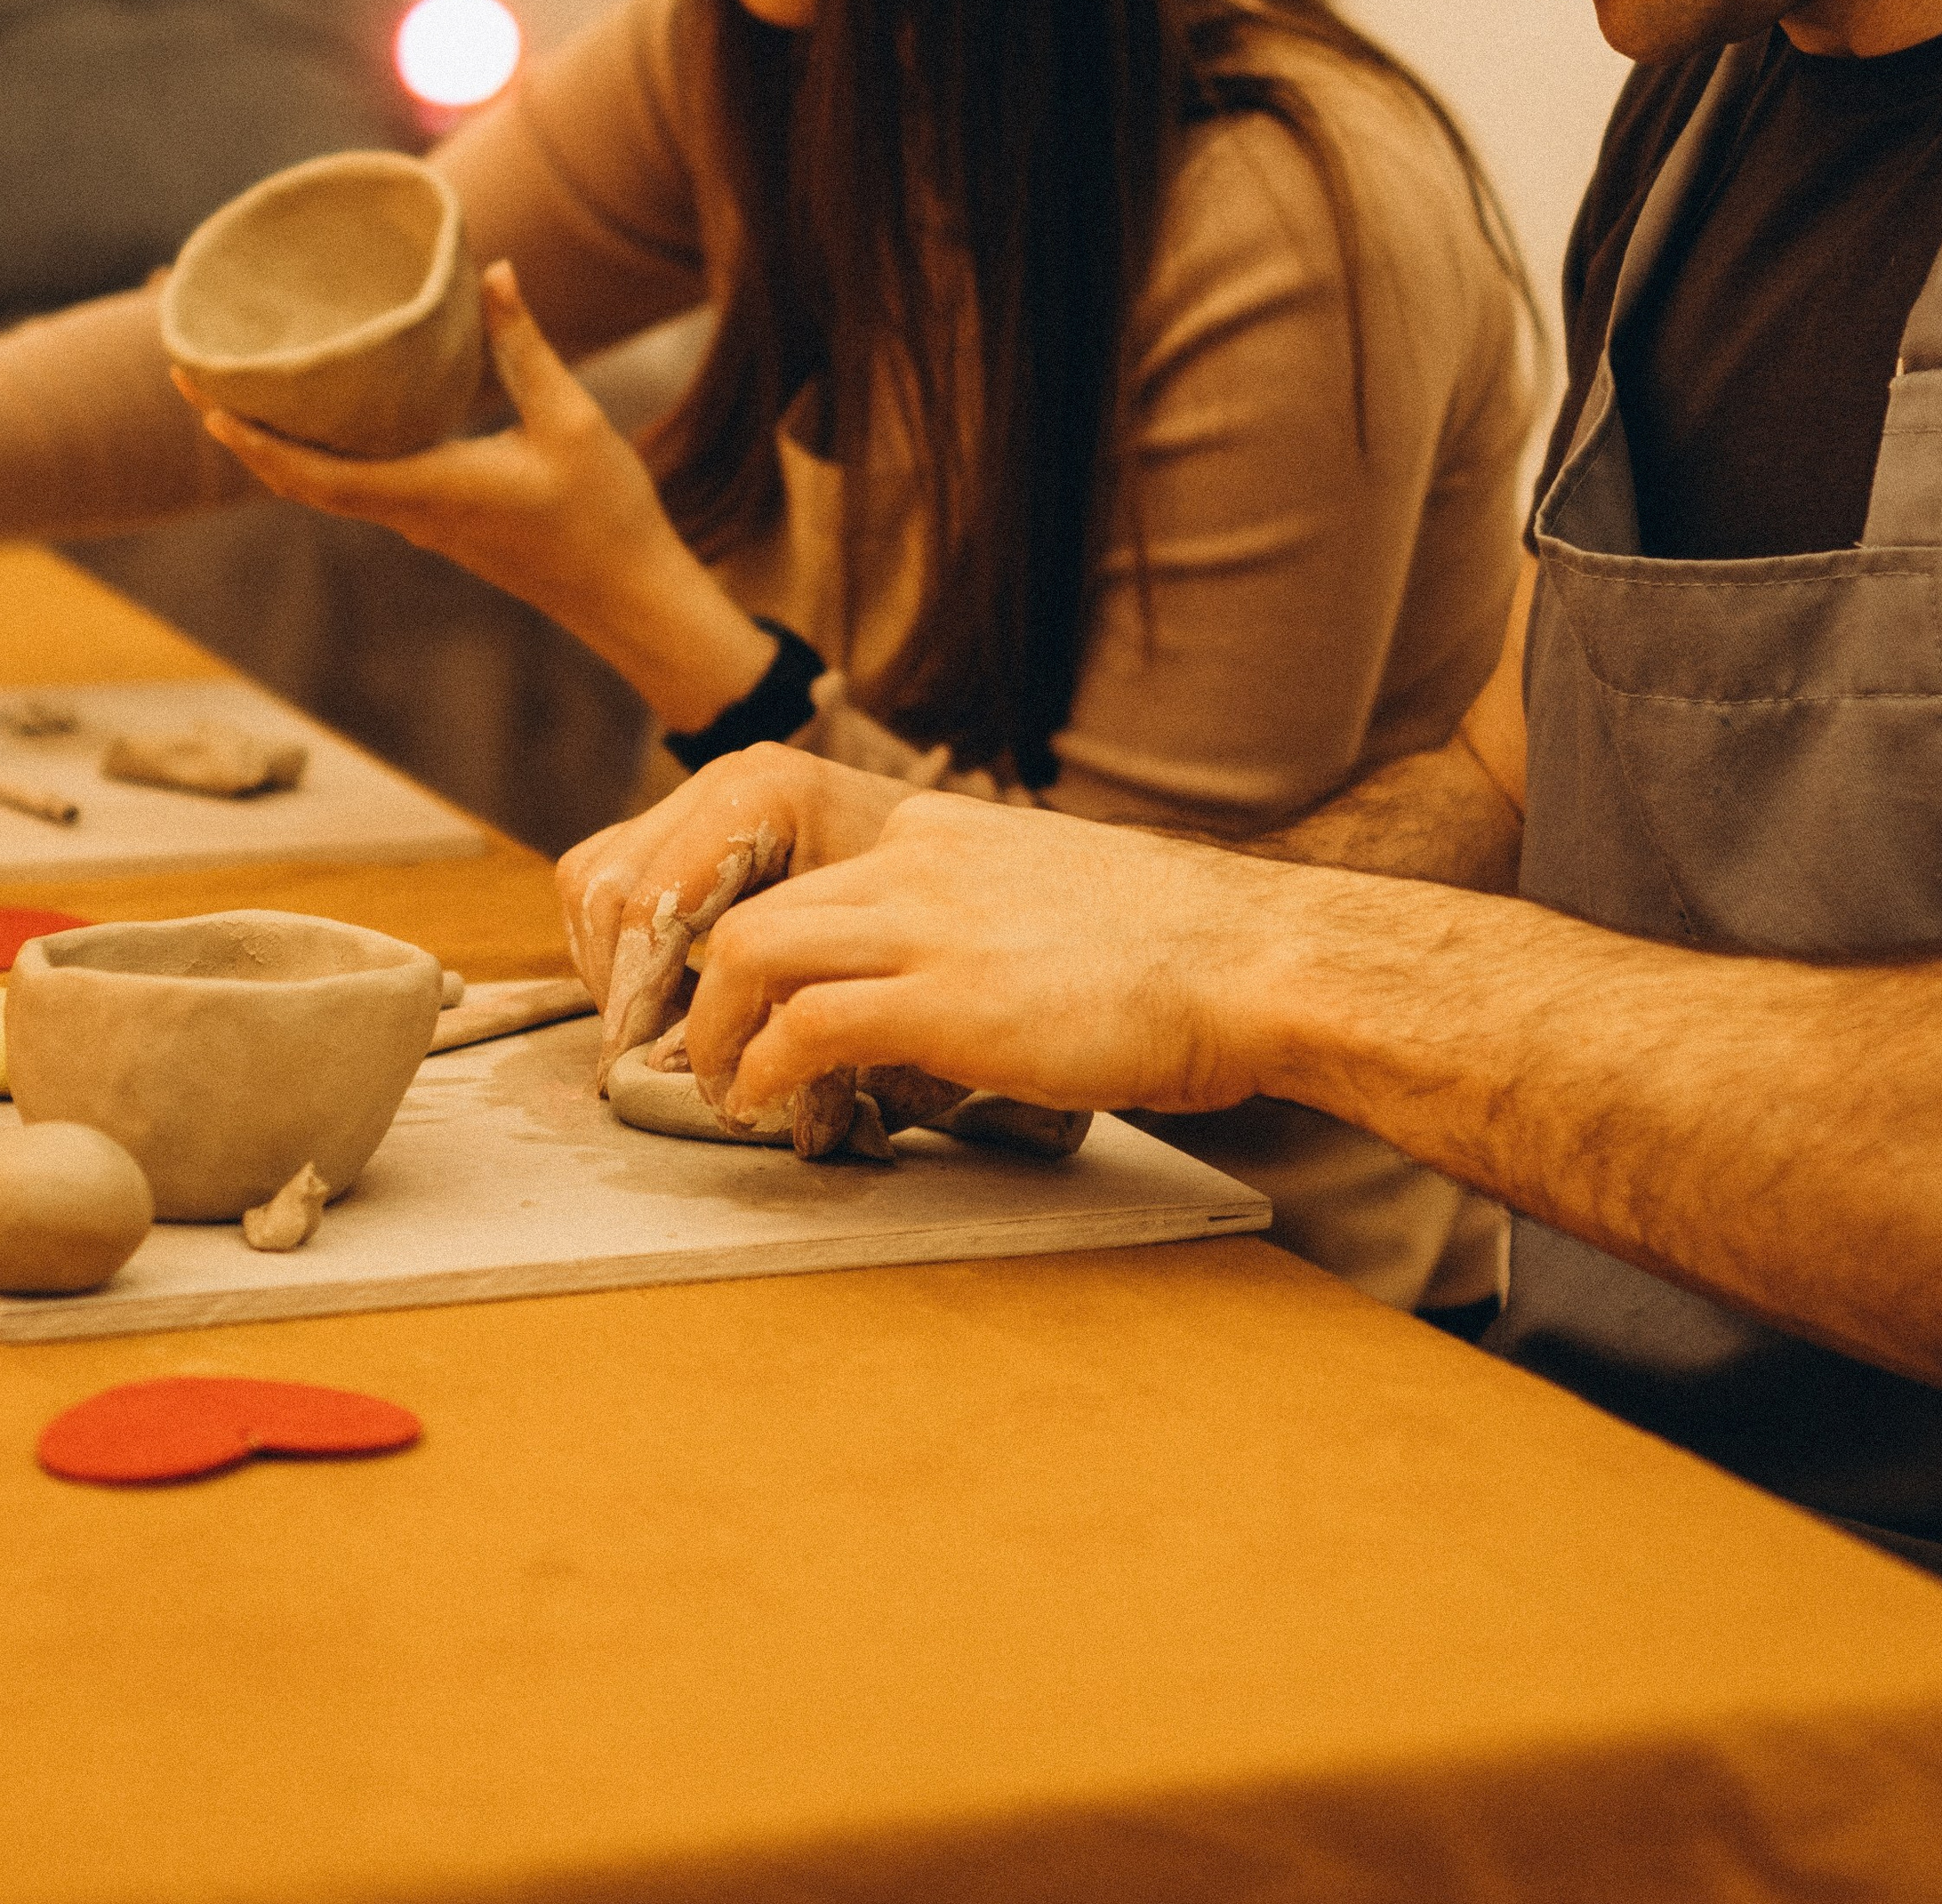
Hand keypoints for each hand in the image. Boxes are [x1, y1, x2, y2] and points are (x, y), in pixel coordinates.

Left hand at [174, 263, 772, 728]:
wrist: (628, 596)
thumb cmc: (603, 513)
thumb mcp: (569, 418)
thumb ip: (524, 346)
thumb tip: (494, 270)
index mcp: (426, 492)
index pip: (311, 475)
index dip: (251, 440)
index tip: (203, 399)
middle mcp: (408, 514)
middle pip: (298, 479)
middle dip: (242, 431)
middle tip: (193, 374)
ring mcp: (421, 523)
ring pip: (325, 485)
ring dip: (276, 443)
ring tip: (243, 386)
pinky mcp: (439, 521)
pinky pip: (359, 486)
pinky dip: (322, 452)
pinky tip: (327, 413)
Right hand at [559, 746, 911, 1077]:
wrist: (982, 859)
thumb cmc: (939, 912)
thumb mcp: (877, 961)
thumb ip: (801, 1017)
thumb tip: (726, 1085)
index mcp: (764, 794)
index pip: (654, 900)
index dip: (635, 993)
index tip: (633, 1066)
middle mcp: (725, 778)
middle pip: (606, 884)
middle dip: (614, 981)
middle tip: (636, 1061)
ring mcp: (706, 791)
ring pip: (596, 875)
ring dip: (612, 962)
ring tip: (656, 1031)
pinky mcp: (698, 818)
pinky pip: (618, 873)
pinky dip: (625, 939)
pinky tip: (673, 991)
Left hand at [683, 790, 1309, 1127]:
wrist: (1250, 957)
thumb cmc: (1176, 951)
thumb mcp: (1052, 898)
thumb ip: (981, 918)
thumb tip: (956, 978)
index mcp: (938, 836)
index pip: (806, 878)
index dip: (754, 948)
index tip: (738, 1001)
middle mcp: (917, 864)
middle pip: (749, 903)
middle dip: (696, 981)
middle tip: (691, 1049)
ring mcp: (929, 928)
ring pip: (752, 950)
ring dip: (712, 1028)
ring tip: (717, 1085)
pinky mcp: (948, 1002)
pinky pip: (808, 1026)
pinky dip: (765, 1070)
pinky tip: (770, 1105)